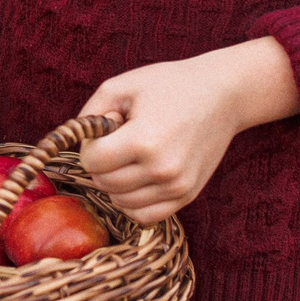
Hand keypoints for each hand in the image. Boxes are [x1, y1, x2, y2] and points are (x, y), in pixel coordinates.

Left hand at [77, 40, 294, 224]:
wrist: (223, 95)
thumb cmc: (170, 85)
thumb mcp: (123, 85)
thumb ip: (90, 112)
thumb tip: (76, 142)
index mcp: (143, 140)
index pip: (91, 162)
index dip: (90, 145)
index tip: (105, 129)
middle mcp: (162, 169)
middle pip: (104, 183)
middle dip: (101, 162)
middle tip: (120, 139)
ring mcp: (177, 186)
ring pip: (121, 201)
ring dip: (115, 182)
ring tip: (133, 155)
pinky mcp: (187, 195)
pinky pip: (144, 215)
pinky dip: (133, 201)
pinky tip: (138, 177)